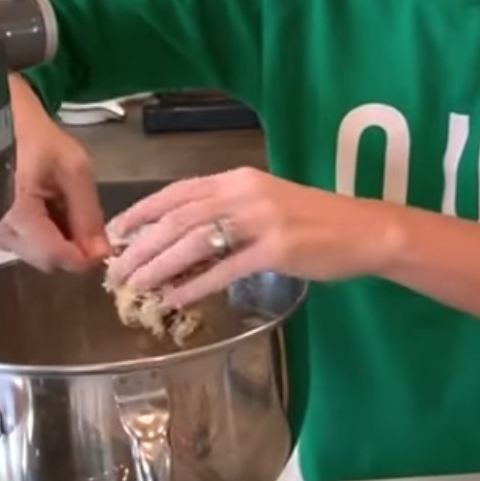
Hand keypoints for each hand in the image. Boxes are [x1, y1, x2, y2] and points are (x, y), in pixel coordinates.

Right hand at [0, 75, 111, 270]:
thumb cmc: (28, 129)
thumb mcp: (73, 166)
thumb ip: (88, 214)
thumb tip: (102, 254)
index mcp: (14, 215)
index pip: (56, 260)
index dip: (85, 256)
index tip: (103, 242)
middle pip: (45, 260)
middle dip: (71, 243)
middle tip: (78, 207)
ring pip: (32, 252)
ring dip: (53, 235)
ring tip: (54, 195)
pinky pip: (15, 241)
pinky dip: (34, 228)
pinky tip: (36, 199)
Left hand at [104, 167, 404, 307]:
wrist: (365, 230)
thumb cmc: (315, 220)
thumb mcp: (266, 203)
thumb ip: (227, 214)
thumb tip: (181, 243)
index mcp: (238, 179)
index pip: (176, 192)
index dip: (140, 212)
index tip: (115, 233)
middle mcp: (244, 194)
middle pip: (177, 219)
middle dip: (140, 248)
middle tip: (116, 273)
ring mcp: (261, 220)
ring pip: (193, 242)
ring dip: (158, 268)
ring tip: (136, 289)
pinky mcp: (276, 250)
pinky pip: (223, 270)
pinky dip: (193, 286)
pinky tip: (173, 301)